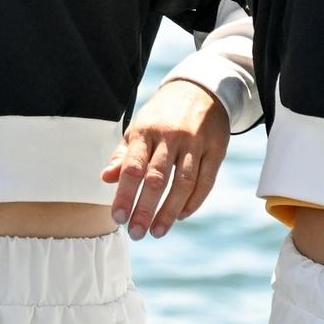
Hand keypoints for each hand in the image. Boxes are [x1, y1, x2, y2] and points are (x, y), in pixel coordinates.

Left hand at [103, 78, 229, 239]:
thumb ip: (123, 155)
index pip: (132, 167)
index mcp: (145, 131)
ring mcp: (195, 143)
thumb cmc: (161, 116)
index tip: (118, 218)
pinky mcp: (216, 149)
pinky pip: (206, 182)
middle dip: (145, 209)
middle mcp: (170, 137)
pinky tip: (180, 216)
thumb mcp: (138, 128)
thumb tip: (106, 178)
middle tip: (136, 233)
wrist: (200, 90)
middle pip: (157, 179)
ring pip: (183, 183)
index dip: (125, 194)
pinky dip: (193, 202)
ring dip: (169, 211)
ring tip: (157, 232)